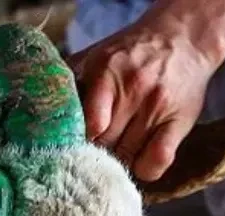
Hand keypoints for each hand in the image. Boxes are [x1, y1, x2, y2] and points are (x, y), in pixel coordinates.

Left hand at [66, 5, 224, 181]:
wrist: (183, 37)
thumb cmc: (132, 53)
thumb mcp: (98, 57)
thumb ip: (72, 82)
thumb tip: (41, 112)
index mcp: (106, 72)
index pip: (87, 124)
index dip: (76, 143)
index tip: (70, 149)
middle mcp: (133, 89)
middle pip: (105, 144)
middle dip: (95, 154)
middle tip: (91, 156)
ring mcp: (157, 108)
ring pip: (128, 157)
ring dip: (119, 162)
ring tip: (115, 154)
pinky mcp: (178, 123)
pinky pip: (156, 162)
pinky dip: (144, 170)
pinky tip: (139, 160)